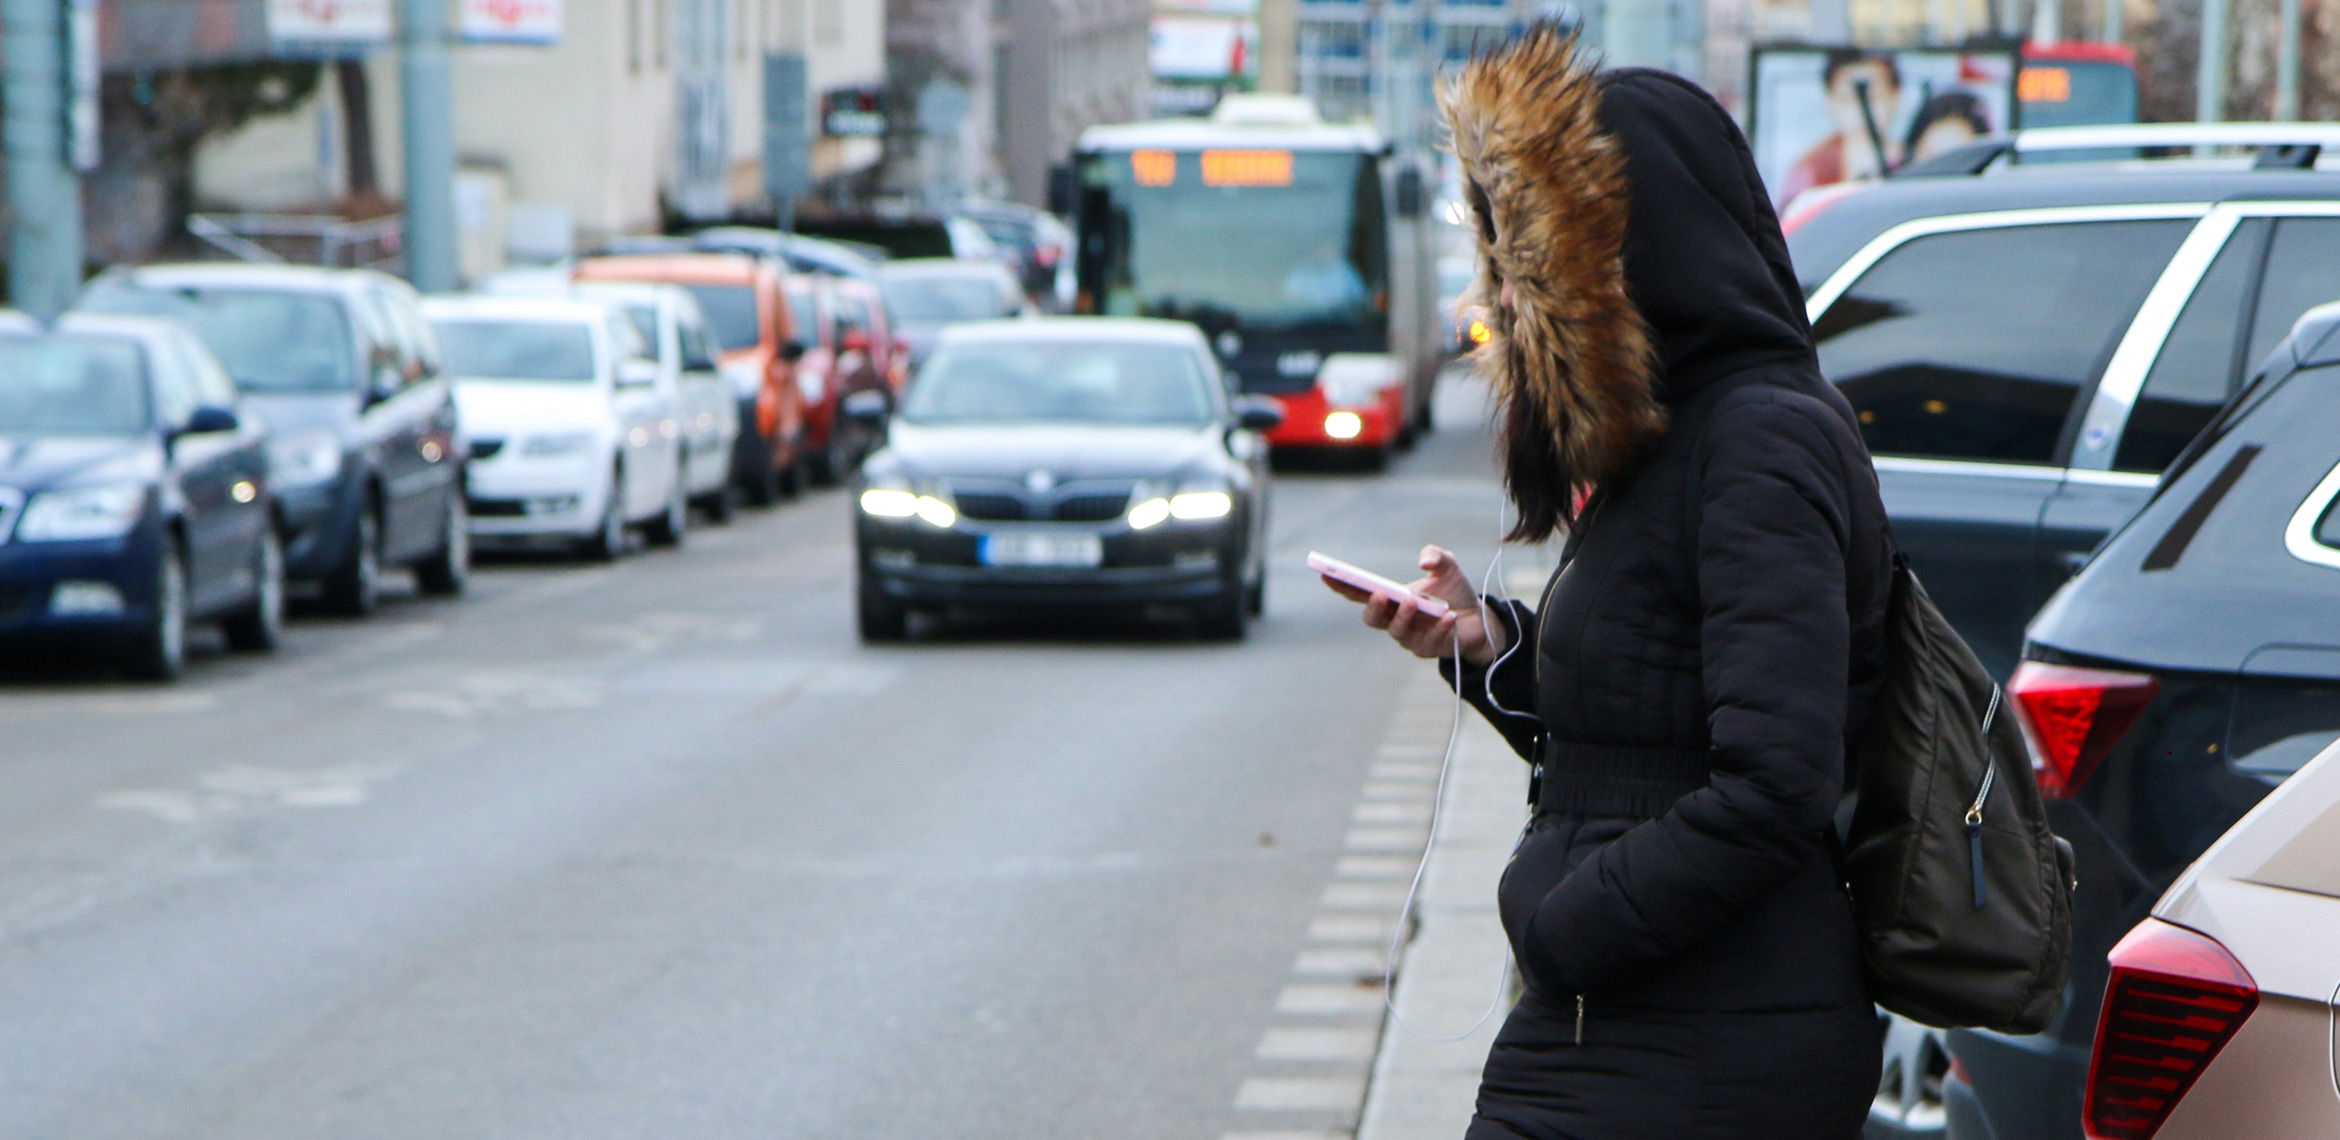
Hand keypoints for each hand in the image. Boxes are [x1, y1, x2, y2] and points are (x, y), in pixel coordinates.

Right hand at [1321, 544, 1504, 663]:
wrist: (1478, 618)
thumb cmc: (1453, 592)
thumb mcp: (1447, 566)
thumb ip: (1435, 556)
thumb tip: (1423, 562)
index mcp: (1391, 598)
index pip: (1359, 593)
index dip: (1341, 585)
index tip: (1326, 574)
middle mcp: (1394, 619)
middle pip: (1372, 619)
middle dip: (1373, 607)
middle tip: (1380, 593)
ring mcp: (1409, 636)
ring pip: (1396, 632)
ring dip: (1403, 616)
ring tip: (1415, 602)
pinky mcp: (1427, 648)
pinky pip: (1427, 641)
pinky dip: (1438, 628)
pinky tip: (1448, 617)